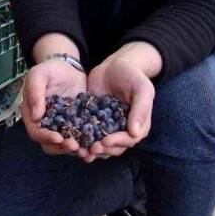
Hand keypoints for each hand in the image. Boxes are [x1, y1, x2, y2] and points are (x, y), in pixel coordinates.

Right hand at [21, 59, 86, 157]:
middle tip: (76, 147)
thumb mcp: (39, 75)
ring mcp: (62, 127)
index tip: (59, 138)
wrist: (69, 67)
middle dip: (63, 148)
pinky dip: (87, 144)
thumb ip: (35, 92)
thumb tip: (36, 116)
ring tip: (88, 151)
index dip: (46, 137)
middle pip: (50, 144)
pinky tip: (96, 146)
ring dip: (76, 150)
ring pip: (65, 146)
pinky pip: (80, 139)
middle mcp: (46, 125)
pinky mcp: (76, 126)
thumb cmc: (50, 69)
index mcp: (33, 115)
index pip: (36, 132)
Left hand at [84, 45, 157, 160]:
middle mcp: (123, 129)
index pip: (129, 139)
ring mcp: (107, 126)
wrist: (115, 65)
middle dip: (103, 149)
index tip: (105, 141)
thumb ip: (141, 109)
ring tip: (80, 150)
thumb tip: (134, 133)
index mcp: (138, 124)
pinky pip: (88, 133)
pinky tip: (72, 140)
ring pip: (101, 144)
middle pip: (114, 147)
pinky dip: (81, 139)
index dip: (117, 142)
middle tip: (90, 149)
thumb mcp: (142, 88)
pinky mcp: (93, 121)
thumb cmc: (133, 75)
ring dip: (91, 149)